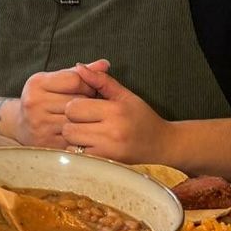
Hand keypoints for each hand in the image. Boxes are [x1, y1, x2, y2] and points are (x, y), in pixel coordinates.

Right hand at [15, 60, 109, 146]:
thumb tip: (105, 64)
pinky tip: (81, 130)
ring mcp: (40, 125)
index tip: (88, 89)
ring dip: (87, 119)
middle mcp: (35, 103)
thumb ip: (78, 73)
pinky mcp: (47, 143)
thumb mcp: (54, 81)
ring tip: (86, 117)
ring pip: (78, 120)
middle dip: (89, 102)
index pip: (75, 80)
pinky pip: (75, 137)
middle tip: (90, 105)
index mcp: (37, 84)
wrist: (21, 125)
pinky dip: (82, 134)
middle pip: (78, 101)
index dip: (87, 84)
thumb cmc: (43, 99)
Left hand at [60, 64, 175, 164]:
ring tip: (85, 135)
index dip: (74, 106)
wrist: (161, 145)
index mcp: (115, 111)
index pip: (74, 107)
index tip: (83, 108)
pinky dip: (79, 152)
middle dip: (71, 123)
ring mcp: (108, 151)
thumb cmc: (142, 118)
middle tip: (83, 123)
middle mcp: (111, 132)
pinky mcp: (107, 164)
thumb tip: (78, 67)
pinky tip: (89, 146)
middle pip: (69, 127)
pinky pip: (79, 158)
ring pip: (71, 144)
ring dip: (74, 140)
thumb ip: (101, 80)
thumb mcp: (125, 95)